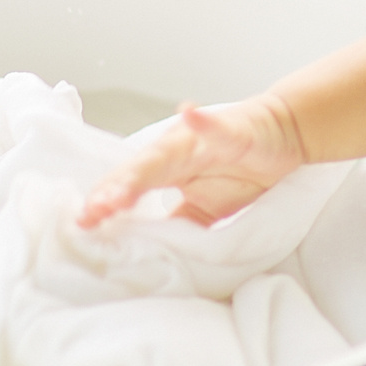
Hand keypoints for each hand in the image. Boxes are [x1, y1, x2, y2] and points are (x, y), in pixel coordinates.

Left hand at [78, 95, 305, 227]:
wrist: (282, 137)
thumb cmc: (241, 170)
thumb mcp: (205, 209)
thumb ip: (176, 223)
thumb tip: (146, 252)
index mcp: (165, 170)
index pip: (128, 189)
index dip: (106, 205)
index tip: (82, 226)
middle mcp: (174, 151)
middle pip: (137, 173)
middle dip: (113, 192)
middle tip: (91, 213)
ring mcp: (200, 139)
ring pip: (164, 155)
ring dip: (140, 171)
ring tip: (119, 191)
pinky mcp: (231, 131)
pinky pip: (215, 127)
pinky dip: (201, 121)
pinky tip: (187, 112)